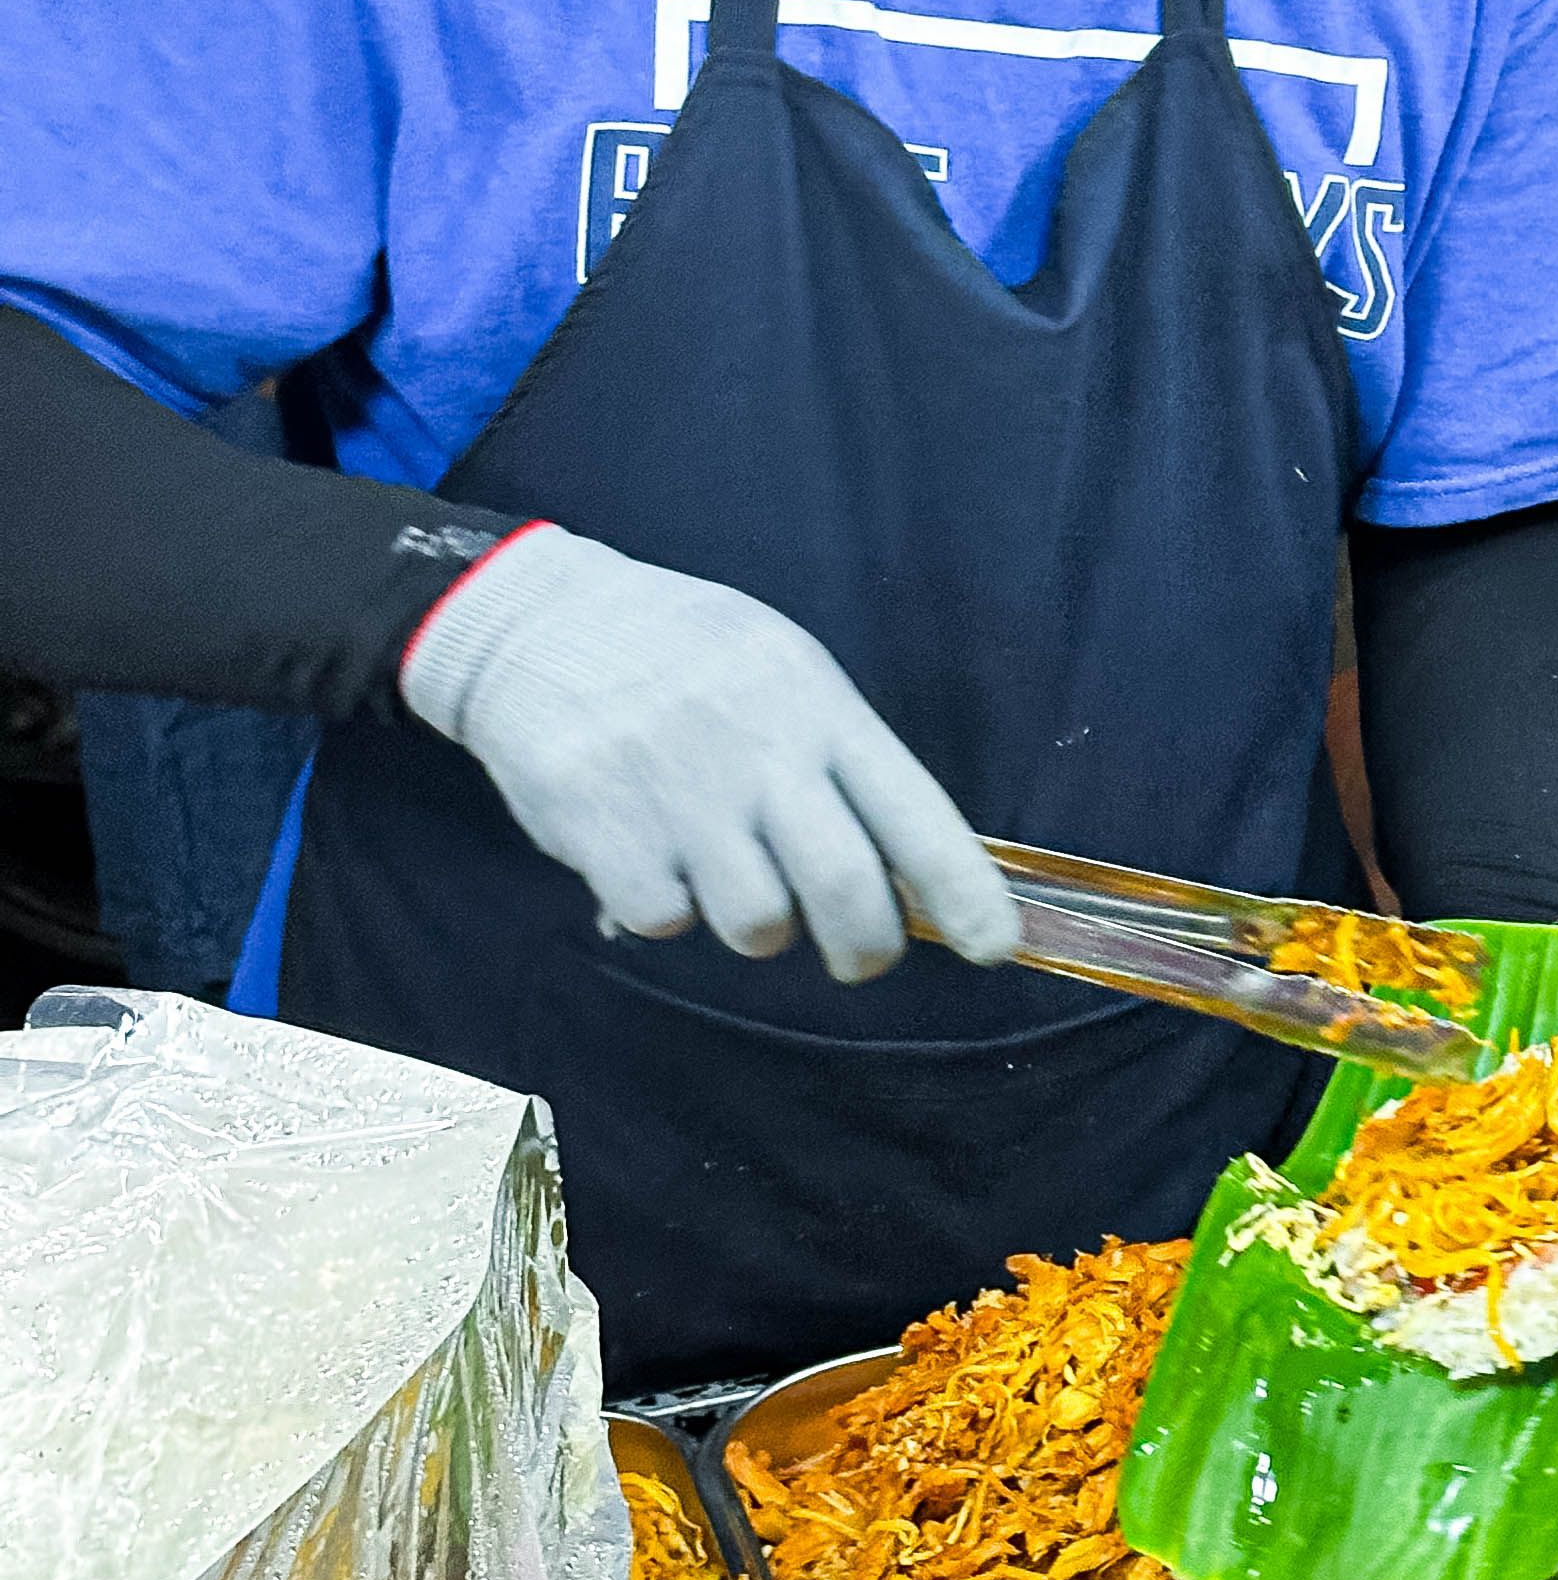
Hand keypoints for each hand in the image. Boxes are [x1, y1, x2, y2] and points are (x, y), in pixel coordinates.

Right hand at [400, 526, 1025, 983]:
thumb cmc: (684, 655)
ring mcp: (679, 792)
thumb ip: (840, 760)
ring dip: (756, 924)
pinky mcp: (603, 828)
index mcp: (817, 707)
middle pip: (845, 890)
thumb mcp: (781, 668)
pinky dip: (664, 908)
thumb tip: (909, 875)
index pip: (914, 813)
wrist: (539, 621)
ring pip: (757, 924)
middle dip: (866, 949)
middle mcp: (758, 751)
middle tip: (859, 958)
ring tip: (727, 873)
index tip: (995, 948)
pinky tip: (651, 855)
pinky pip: (664, 921)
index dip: (964, 893)